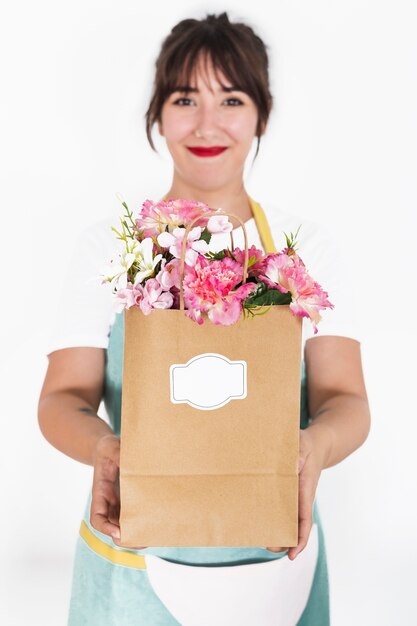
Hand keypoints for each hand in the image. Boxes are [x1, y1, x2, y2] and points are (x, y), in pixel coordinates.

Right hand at [90, 433, 147, 548]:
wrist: (110, 448)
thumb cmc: (108, 448)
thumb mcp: (111, 447)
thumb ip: (117, 454)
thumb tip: (127, 459)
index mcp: (100, 493)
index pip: (97, 518)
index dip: (106, 528)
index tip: (118, 532)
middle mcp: (109, 502)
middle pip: (112, 528)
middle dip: (125, 538)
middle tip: (143, 541)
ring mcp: (120, 503)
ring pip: (124, 525)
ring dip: (136, 533)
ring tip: (153, 535)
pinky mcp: (130, 500)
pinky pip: (135, 515)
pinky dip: (143, 521)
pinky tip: (157, 522)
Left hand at [265, 427, 326, 559]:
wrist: (317, 444)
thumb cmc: (307, 445)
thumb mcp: (302, 445)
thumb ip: (298, 455)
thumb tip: (292, 467)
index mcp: (306, 490)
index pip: (305, 519)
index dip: (300, 538)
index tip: (293, 554)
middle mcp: (302, 497)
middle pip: (296, 525)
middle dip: (286, 540)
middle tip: (270, 547)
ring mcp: (296, 496)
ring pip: (289, 519)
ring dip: (279, 530)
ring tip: (262, 539)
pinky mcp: (290, 491)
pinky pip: (284, 507)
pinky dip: (275, 515)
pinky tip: (261, 519)